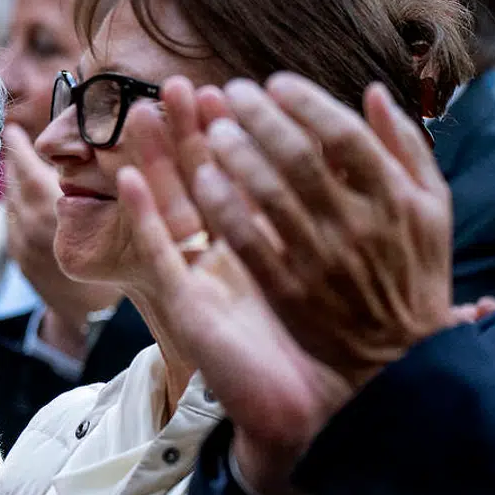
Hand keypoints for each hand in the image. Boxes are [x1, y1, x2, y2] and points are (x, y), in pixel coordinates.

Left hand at [4, 123, 118, 357]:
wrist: (89, 319)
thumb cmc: (118, 267)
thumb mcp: (118, 221)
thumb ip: (100, 185)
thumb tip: (92, 151)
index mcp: (51, 213)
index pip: (25, 169)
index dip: (17, 147)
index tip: (11, 127)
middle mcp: (29, 226)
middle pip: (14, 183)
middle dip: (16, 160)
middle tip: (17, 138)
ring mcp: (18, 243)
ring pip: (11, 202)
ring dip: (16, 182)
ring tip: (23, 164)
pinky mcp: (16, 256)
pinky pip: (12, 221)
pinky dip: (19, 206)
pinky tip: (30, 199)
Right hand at [118, 77, 351, 494]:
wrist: (326, 406)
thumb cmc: (338, 337)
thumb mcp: (347, 257)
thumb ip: (347, 202)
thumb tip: (365, 149)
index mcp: (266, 236)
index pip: (243, 171)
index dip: (234, 128)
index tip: (231, 88)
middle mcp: (229, 252)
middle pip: (200, 179)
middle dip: (187, 131)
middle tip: (177, 87)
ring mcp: (202, 277)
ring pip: (171, 207)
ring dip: (153, 160)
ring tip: (140, 115)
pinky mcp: (186, 307)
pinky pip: (161, 257)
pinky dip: (143, 219)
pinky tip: (129, 181)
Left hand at [197, 75, 457, 390]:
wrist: (398, 359)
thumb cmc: (413, 275)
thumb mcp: (431, 209)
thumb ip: (405, 148)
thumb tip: (375, 92)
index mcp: (395, 199)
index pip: (344, 136)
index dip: (305, 103)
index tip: (274, 82)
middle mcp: (357, 225)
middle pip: (297, 157)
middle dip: (259, 119)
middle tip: (229, 92)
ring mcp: (319, 260)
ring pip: (266, 195)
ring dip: (234, 155)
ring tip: (209, 127)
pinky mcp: (286, 291)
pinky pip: (246, 241)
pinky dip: (222, 206)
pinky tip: (203, 179)